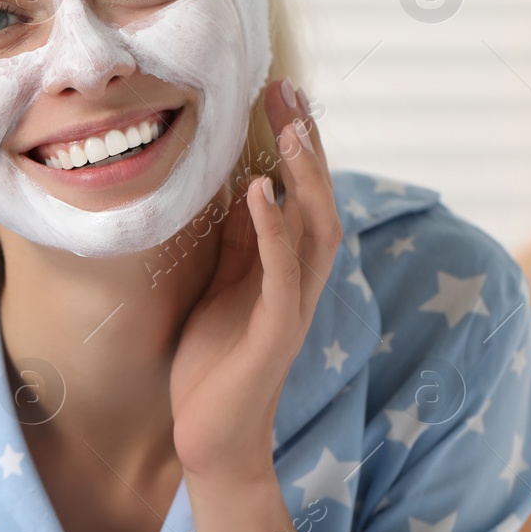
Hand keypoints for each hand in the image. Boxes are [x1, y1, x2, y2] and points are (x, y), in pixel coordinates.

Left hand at [169, 78, 341, 484]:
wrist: (211, 441)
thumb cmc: (212, 366)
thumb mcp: (220, 288)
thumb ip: (238, 243)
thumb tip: (240, 187)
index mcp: (286, 267)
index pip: (301, 192)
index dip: (296, 143)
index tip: (279, 93)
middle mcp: (301, 281)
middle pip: (318, 198)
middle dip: (306, 143)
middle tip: (287, 90)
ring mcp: (293, 305)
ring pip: (315, 228)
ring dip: (304, 176)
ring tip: (290, 127)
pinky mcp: (277, 331)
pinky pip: (281, 271)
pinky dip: (273, 228)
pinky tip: (259, 190)